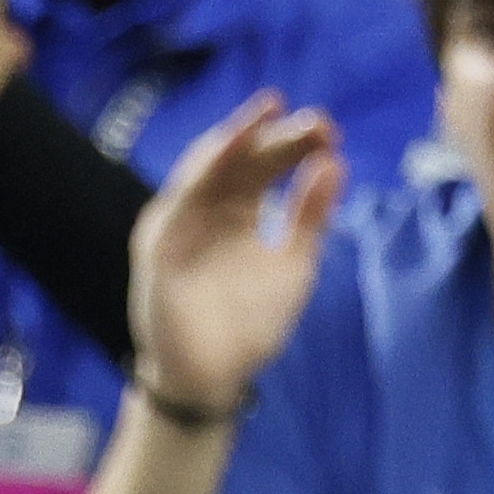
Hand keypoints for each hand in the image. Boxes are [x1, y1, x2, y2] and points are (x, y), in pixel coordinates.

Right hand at [127, 95, 336, 418]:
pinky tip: (228, 148)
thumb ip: (311, 217)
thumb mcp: (294, 265)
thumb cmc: (248, 327)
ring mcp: (181, 226)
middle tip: (316, 122)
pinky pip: (179, 200)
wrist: (212, 380)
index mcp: (240, 214)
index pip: (266, 166)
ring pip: (206, 169)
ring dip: (235, 139)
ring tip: (267, 113)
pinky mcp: (158, 247)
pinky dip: (202, 171)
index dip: (295, 146)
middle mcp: (209, 212)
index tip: (330, 133)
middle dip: (275, 136)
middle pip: (241, 160)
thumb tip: (334, 162)